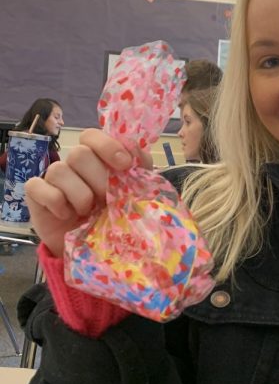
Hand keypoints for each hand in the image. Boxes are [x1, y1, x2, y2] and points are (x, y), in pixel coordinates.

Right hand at [24, 129, 150, 257]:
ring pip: (59, 170)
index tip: (124, 165)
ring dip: (80, 195)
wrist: (95, 247)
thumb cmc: (115, 214)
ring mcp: (52, 177)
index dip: (107, 146)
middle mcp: (73, 163)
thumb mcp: (135, 192)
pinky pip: (37, 187)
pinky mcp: (36, 194)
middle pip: (79, 153)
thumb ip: (138, 168)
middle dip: (98, 179)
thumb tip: (134, 152)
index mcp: (96, 157)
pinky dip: (56, 203)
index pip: (92, 136)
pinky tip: (67, 215)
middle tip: (106, 199)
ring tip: (88, 211)